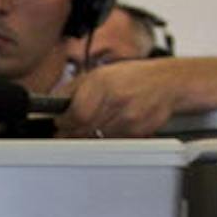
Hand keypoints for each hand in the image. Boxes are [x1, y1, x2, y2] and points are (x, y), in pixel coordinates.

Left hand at [54, 59, 182, 137]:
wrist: (166, 82)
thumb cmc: (131, 77)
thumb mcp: (97, 74)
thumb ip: (71, 90)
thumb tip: (50, 106)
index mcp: (101, 84)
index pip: (76, 114)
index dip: (64, 123)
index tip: (60, 124)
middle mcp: (116, 100)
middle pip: (84, 129)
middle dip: (72, 132)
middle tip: (70, 130)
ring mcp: (129, 117)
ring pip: (97, 138)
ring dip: (90, 136)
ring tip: (95, 124)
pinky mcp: (139, 131)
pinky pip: (114, 142)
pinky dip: (108, 138)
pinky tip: (112, 125)